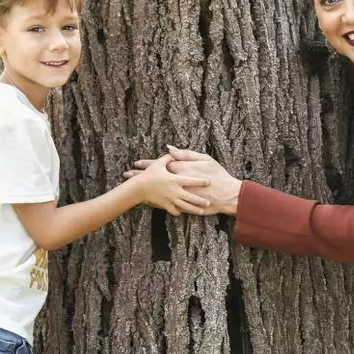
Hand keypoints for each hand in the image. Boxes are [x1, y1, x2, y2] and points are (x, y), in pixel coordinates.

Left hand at [125, 146, 240, 215]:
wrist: (227, 195)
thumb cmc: (218, 175)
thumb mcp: (205, 158)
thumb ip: (186, 153)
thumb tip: (170, 148)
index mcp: (181, 169)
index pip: (159, 164)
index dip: (146, 164)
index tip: (135, 163)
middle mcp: (176, 182)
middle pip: (155, 178)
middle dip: (140, 176)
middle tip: (127, 175)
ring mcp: (178, 195)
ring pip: (157, 192)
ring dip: (144, 190)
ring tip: (131, 190)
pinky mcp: (181, 205)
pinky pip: (164, 203)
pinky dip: (154, 202)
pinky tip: (146, 202)